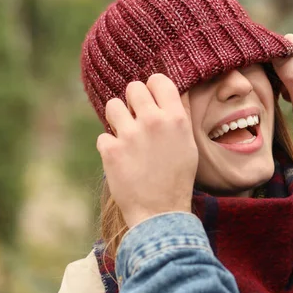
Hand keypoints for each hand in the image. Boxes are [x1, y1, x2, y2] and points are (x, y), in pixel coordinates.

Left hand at [96, 74, 197, 227]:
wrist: (160, 211)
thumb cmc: (177, 178)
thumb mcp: (188, 144)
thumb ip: (179, 116)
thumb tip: (175, 92)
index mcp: (175, 118)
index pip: (158, 80)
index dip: (152, 87)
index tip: (151, 99)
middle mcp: (153, 121)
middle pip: (133, 88)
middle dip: (133, 101)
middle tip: (137, 118)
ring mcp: (130, 135)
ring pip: (113, 106)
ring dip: (118, 119)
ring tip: (127, 137)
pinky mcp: (110, 150)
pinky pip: (104, 136)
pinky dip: (110, 147)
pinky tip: (123, 160)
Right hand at [273, 34, 292, 167]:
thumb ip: (290, 74)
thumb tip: (273, 51)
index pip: (291, 42)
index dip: (273, 52)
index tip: (262, 70)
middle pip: (292, 48)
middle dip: (280, 66)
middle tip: (278, 89)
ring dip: (285, 75)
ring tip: (287, 96)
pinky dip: (291, 80)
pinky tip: (292, 96)